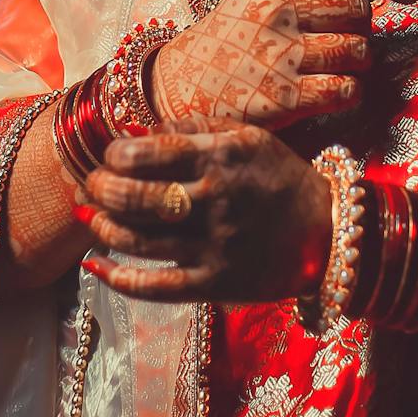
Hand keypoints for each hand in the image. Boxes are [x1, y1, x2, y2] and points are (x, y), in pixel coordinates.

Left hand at [73, 122, 333, 303]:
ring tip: (92, 215)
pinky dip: (117, 277)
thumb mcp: (247, 139)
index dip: (117, 155)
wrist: (326, 231)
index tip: (111, 155)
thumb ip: (193, 131)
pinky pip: (155, 286)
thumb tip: (137, 130)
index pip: (151, 153)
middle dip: (102, 188)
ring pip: (138, 240)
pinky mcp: (213, 283)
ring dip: (103, 227)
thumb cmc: (278, 177)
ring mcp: (214, 245)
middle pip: (136, 197)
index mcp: (222, 158)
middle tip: (93, 184)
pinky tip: (95, 265)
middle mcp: (215, 200)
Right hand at [148, 0, 417, 129]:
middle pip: (361, 12)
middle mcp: (278, 8)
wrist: (176, 87)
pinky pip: (347, 89)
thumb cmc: (230, 37)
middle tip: (343, 40)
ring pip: (360, 50)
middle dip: (363, 28)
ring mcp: (281, 52)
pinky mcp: (284, 97)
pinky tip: (332, 93)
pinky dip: (350, 92)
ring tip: (337, 67)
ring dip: (359, 62)